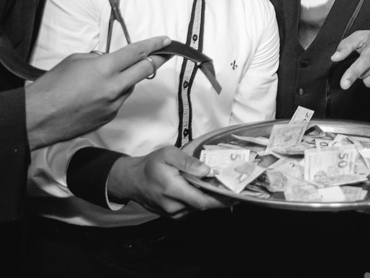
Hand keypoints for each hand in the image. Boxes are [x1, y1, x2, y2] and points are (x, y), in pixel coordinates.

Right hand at [25, 36, 170, 149]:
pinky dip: (115, 94)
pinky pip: (119, 101)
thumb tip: (110, 60)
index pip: (137, 52)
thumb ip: (98, 58)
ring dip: (128, 79)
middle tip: (166, 53)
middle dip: (158, 59)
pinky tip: (97, 94)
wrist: (38, 116)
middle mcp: (114, 87)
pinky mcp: (108, 117)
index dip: (155, 45)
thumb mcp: (75, 60)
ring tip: (105, 79)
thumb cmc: (52, 86)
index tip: (166, 41)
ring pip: (130, 87)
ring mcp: (113, 104)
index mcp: (105, 68)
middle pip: (145, 70)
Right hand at [107, 146, 226, 215]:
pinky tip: (207, 191)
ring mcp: (173, 213)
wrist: (132, 180)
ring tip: (224, 187)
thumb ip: (187, 161)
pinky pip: (192, 208)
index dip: (221, 200)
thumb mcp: (168, 154)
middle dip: (221, 199)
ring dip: (211, 199)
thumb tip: (207, 170)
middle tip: (237, 190)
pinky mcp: (173, 214)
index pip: (203, 200)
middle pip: (203, 205)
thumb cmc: (151, 165)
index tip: (237, 195)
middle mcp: (174, 206)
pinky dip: (201, 200)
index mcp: (173, 190)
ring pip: (198, 207)